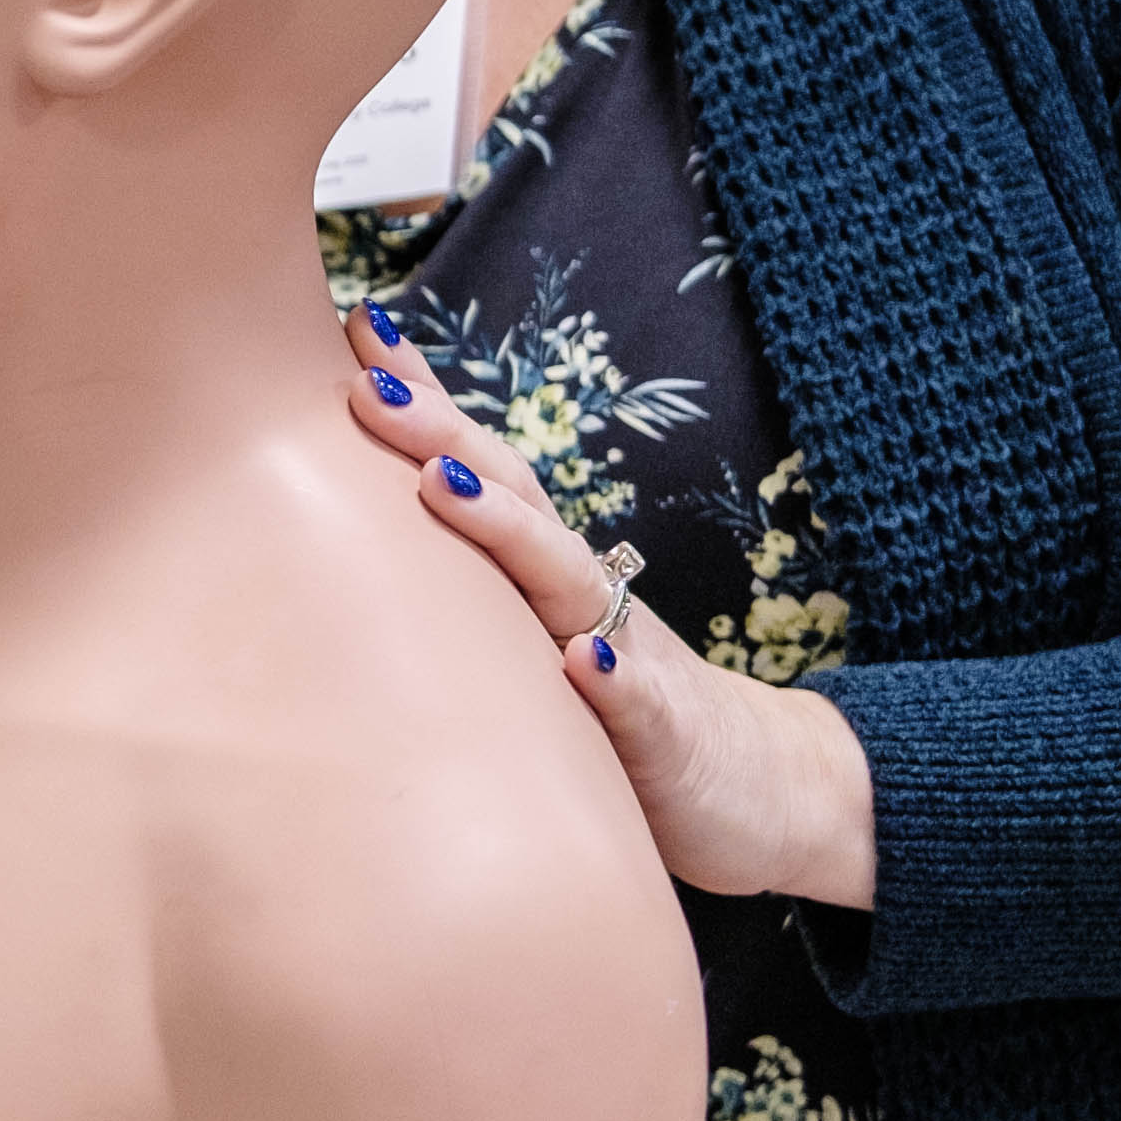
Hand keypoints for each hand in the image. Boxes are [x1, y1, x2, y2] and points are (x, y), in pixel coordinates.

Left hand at [342, 310, 876, 908]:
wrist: (759, 787)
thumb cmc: (620, 703)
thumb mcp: (535, 639)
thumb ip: (474, 590)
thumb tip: (376, 528)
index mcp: (541, 572)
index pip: (480, 470)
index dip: (426, 404)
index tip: (361, 333)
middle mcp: (581, 595)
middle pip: (513, 498)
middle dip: (441, 437)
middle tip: (369, 385)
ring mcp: (627, 656)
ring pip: (566, 584)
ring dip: (506, 531)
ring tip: (440, 484)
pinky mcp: (664, 734)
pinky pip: (640, 703)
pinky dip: (614, 680)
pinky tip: (586, 662)